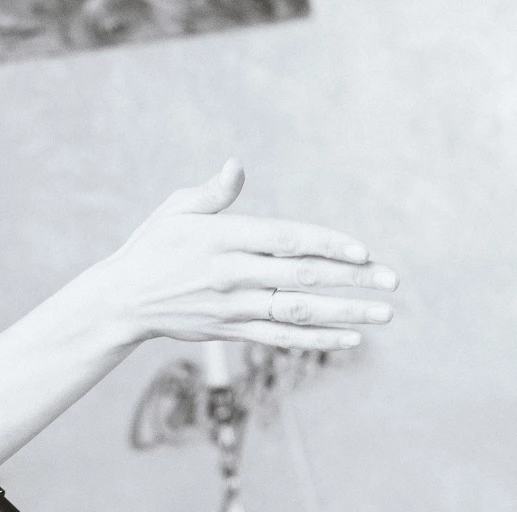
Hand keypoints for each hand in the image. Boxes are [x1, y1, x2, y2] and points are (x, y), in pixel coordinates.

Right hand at [90, 159, 397, 351]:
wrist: (123, 300)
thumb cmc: (154, 246)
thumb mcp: (177, 210)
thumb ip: (214, 194)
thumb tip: (236, 167)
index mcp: (224, 238)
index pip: (287, 240)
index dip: (328, 245)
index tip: (363, 251)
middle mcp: (233, 275)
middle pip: (303, 276)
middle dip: (352, 280)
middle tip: (392, 281)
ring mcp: (235, 307)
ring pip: (300, 311)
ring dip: (345, 313)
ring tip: (383, 314)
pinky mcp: (233, 331)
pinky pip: (283, 339)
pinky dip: (318, 339)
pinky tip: (351, 338)